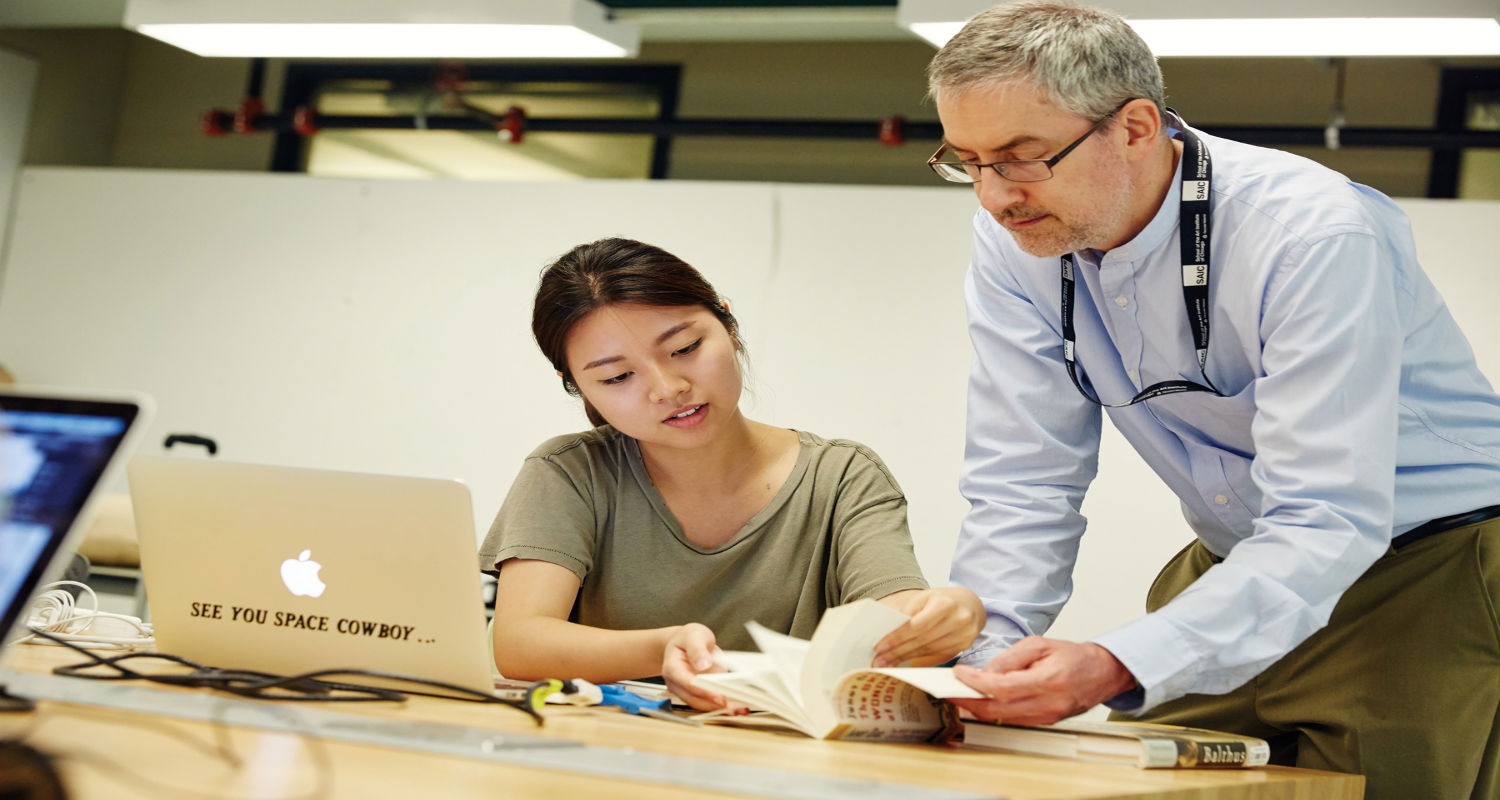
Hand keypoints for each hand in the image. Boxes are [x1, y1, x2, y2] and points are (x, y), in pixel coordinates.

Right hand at [661, 623, 732, 711]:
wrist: (684, 642)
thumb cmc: (688, 638)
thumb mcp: (694, 636)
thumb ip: (697, 649)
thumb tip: (703, 664)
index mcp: (672, 668)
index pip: (689, 684)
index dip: (705, 692)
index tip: (720, 697)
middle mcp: (676, 683)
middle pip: (695, 699)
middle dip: (715, 705)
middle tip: (734, 707)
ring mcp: (684, 690)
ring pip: (701, 704)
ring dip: (720, 709)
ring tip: (739, 709)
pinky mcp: (695, 694)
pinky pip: (707, 702)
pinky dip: (721, 706)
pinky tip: (735, 706)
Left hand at [873, 587, 984, 667]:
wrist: (968, 604)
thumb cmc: (943, 600)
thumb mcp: (924, 597)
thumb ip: (906, 610)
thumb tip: (884, 626)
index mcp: (945, 604)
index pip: (917, 625)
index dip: (898, 637)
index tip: (880, 645)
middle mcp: (958, 620)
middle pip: (922, 640)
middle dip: (898, 650)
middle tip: (879, 659)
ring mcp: (963, 635)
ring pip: (927, 649)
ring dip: (905, 656)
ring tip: (887, 661)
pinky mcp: (963, 646)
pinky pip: (935, 653)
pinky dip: (917, 657)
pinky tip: (904, 659)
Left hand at [950, 637, 1136, 725]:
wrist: (1101, 673)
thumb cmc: (1072, 656)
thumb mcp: (1039, 645)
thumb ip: (1010, 659)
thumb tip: (984, 672)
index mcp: (1047, 681)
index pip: (1002, 688)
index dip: (976, 683)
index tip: (958, 674)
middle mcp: (1047, 704)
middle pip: (997, 710)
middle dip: (967, 702)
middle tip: (948, 690)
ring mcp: (1046, 718)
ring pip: (1001, 719)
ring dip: (976, 708)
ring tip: (959, 694)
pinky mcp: (1044, 723)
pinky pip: (1011, 721)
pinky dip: (993, 711)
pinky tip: (981, 701)